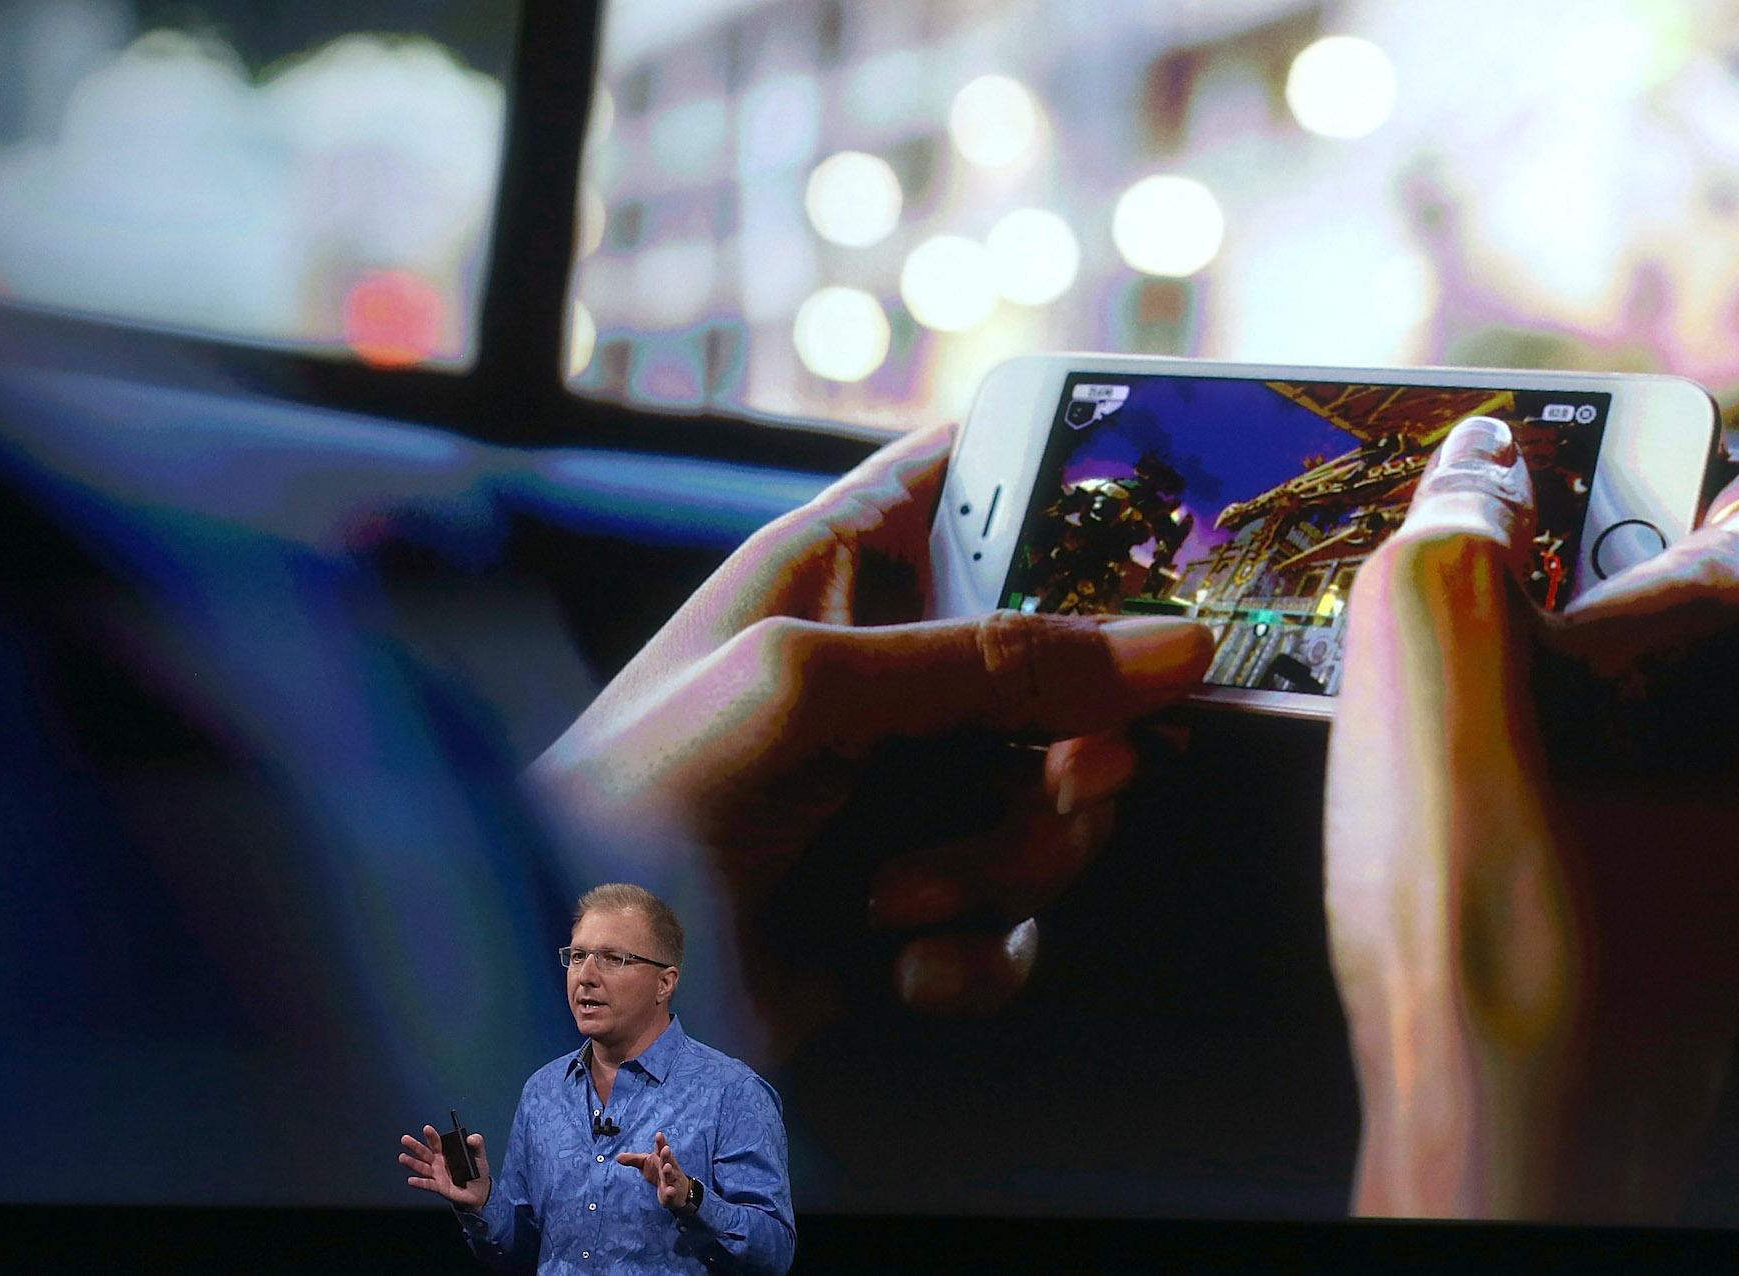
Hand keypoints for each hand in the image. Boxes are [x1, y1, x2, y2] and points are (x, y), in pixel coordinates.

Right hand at [398, 1124, 490, 1211]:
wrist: (479, 1191)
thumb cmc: (477, 1171)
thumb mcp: (480, 1156)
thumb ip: (477, 1144)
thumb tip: (471, 1138)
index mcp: (446, 1152)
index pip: (437, 1142)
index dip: (431, 1135)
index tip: (426, 1128)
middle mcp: (438, 1162)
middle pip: (425, 1153)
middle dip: (415, 1146)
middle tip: (405, 1139)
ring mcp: (437, 1175)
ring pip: (422, 1168)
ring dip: (412, 1163)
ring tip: (402, 1157)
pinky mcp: (439, 1187)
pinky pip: (428, 1184)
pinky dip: (419, 1183)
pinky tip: (411, 1180)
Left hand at [526, 423, 1214, 1056]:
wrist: (566, 999)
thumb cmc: (636, 801)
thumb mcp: (804, 688)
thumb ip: (990, 659)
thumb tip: (1172, 642)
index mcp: (839, 570)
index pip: (975, 477)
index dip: (1074, 493)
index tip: (1160, 547)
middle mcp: (887, 671)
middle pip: (1065, 665)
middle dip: (1071, 741)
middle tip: (1056, 779)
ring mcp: (909, 791)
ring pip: (1062, 801)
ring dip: (1010, 861)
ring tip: (900, 894)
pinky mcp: (918, 906)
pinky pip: (1024, 917)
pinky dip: (979, 952)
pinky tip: (898, 963)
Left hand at [617, 1130, 693, 1211]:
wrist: (676, 1190)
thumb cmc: (658, 1172)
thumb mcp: (645, 1164)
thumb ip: (633, 1160)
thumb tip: (617, 1157)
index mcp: (661, 1158)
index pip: (661, 1148)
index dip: (660, 1142)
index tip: (659, 1134)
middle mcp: (668, 1167)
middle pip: (667, 1160)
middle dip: (666, 1155)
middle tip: (665, 1149)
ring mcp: (671, 1180)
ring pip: (671, 1175)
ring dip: (669, 1171)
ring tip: (667, 1167)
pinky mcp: (672, 1193)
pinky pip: (672, 1192)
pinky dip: (671, 1191)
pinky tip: (670, 1191)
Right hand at [1324, 415, 1738, 1221]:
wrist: (1513, 1120)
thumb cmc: (1483, 877)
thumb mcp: (1428, 626)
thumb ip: (1462, 512)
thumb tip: (1482, 459)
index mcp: (1738, 643)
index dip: (1687, 467)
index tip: (1593, 468)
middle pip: (1700, 621)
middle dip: (1585, 594)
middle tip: (1466, 604)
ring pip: (1662, 729)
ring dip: (1567, 700)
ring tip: (1435, 721)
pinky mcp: (1689, 943)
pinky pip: (1637, 824)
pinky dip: (1565, 796)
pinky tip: (1463, 829)